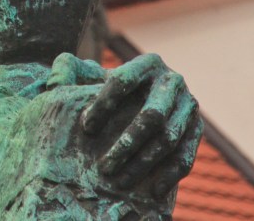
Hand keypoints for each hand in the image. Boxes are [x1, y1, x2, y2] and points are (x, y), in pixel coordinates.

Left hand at [46, 52, 202, 197]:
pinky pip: (186, 155)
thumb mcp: (91, 77)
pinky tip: (152, 191)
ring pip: (168, 138)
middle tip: (103, 167)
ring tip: (119, 181)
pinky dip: (170, 174)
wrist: (143, 103)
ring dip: (144, 163)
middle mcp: (172, 81)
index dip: (103, 105)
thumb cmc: (109, 93)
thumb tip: (55, 77)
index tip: (85, 129)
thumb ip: (68, 72)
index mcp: (147, 63)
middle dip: (127, 143)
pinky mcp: (197, 129)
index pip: (122, 82)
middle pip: (151, 115)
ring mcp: (188, 105)